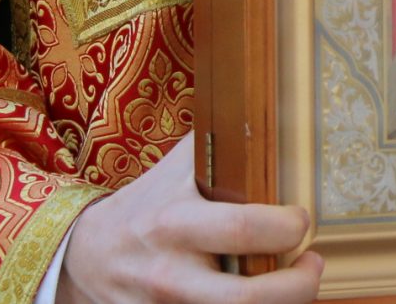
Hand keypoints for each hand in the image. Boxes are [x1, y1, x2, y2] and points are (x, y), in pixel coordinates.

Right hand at [60, 135, 322, 303]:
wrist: (84, 257)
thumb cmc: (142, 206)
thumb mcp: (172, 170)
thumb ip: (215, 145)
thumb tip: (264, 110)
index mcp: (174, 222)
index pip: (242, 229)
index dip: (286, 227)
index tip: (300, 218)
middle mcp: (171, 273)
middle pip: (248, 298)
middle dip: (298, 285)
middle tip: (311, 262)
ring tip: (297, 284)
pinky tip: (264, 299)